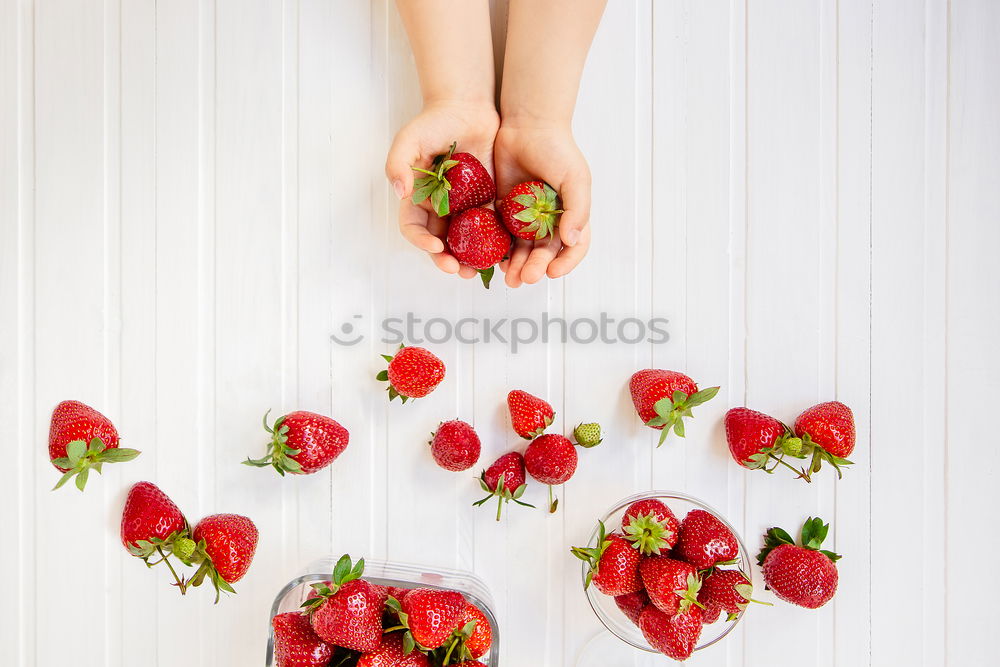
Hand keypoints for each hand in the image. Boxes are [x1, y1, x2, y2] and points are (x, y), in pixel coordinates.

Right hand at [385, 102, 499, 278]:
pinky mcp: (488, 201)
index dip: (421, 241)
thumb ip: (398, 163)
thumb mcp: (409, 138)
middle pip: (440, 242)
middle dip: (447, 259)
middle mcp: (440, 208)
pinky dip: (494, 242)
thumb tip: (401, 192)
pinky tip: (502, 253)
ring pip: (466, 242)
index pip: (414, 228)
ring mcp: (464, 207)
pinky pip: (491, 227)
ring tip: (479, 271)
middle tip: (459, 270)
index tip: (436, 246)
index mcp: (418, 199)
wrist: (467, 108)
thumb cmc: (433, 122)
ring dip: (471, 259)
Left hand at [493, 122, 591, 286]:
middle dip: (535, 267)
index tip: (552, 272)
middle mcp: (549, 220)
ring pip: (521, 248)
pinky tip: (492, 258)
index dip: (566, 263)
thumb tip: (571, 240)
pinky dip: (497, 248)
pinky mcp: (503, 209)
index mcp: (571, 215)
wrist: (527, 124)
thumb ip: (578, 210)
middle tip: (524, 278)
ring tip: (509, 277)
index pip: (574, 247)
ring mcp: (525, 216)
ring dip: (516, 264)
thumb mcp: (576, 178)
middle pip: (544, 252)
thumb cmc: (558, 149)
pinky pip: (499, 233)